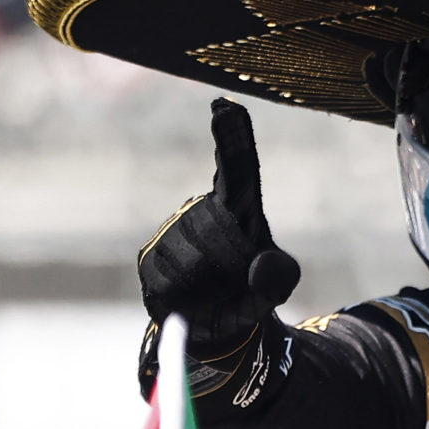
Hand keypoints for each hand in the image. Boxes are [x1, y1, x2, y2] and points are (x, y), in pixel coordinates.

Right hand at [139, 98, 300, 349]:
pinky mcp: (148, 258)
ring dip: (210, 282)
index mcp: (239, 205)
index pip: (238, 166)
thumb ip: (278, 275)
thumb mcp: (280, 283)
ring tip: (216, 288)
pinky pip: (170, 280)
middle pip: (217, 229)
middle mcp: (201, 209)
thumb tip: (258, 265)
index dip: (232, 136)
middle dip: (233, 261)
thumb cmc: (254, 290)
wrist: (221, 323)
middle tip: (239, 279)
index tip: (224, 105)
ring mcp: (171, 232)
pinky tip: (192, 297)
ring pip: (193, 258)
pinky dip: (187, 297)